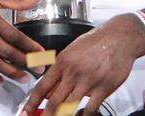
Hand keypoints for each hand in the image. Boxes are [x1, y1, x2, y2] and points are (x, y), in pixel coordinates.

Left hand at [23, 15, 144, 115]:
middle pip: (54, 101)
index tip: (25, 112)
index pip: (42, 86)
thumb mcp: (73, 50)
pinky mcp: (104, 88)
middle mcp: (73, 72)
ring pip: (70, 106)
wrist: (119, 38)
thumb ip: (60, 71)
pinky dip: (84, 115)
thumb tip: (49, 92)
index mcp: (63, 61)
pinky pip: (90, 108)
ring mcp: (89, 81)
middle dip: (45, 115)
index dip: (32, 102)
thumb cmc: (96, 42)